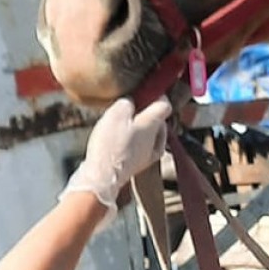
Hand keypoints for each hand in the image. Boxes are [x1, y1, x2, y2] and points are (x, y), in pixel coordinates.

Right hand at [62, 99, 172, 219]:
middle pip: (159, 121)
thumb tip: (130, 103)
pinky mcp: (138, 166)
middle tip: (133, 108)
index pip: (165, 106)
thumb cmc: (110, 145)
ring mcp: (148, 155)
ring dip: (141, 129)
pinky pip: (142, 149)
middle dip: (148, 113)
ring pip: (151, 136)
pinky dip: (136, 143)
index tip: (148, 92)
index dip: (158, 96)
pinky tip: (123, 141)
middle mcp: (155, 140)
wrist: (102, 177)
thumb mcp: (116, 114)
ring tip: (124, 125)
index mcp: (152, 124)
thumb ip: (127, 103)